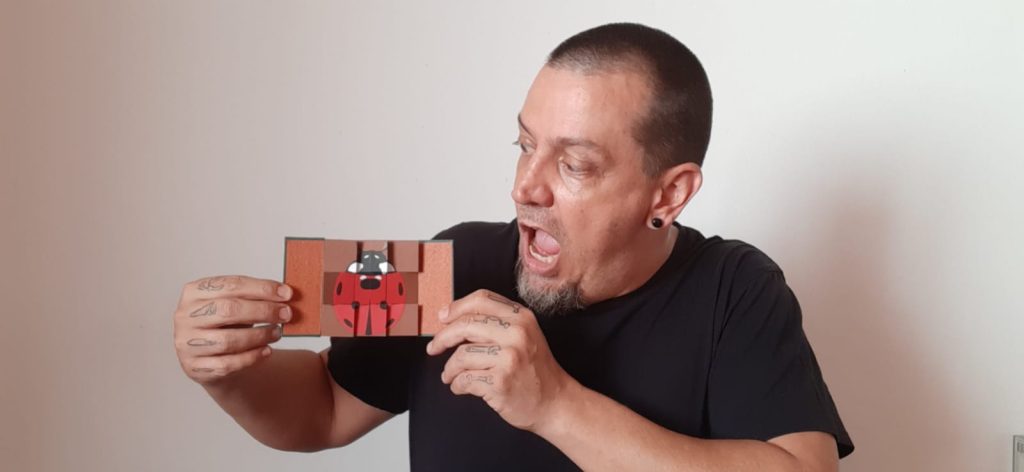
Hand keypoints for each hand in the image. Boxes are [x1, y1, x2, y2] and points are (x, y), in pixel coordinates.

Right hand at [173, 275, 292, 384]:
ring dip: (259, 336)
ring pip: (228, 340)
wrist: (209, 357)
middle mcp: (185, 316)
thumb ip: (254, 297)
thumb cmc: (224, 324)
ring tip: (277, 333)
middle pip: (228, 310)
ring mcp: (187, 343)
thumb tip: (285, 294)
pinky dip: (251, 357)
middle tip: (286, 314)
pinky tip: (266, 351)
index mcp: (194, 292)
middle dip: (263, 311)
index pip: (231, 285)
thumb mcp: (233, 304)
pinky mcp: (194, 367)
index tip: (286, 293)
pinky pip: (228, 364)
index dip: (262, 288)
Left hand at [425, 289, 575, 431]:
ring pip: (461, 355)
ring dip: (450, 369)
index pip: (480, 300)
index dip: (456, 307)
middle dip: (442, 338)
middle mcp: (516, 333)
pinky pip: (464, 379)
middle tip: (434, 348)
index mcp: (521, 317)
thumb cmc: (535, 369)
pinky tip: (461, 387)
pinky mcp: (501, 382)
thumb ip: (496, 322)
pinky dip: (457, 385)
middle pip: (465, 325)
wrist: (555, 402)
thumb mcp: (524, 334)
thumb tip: (450, 316)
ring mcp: (509, 358)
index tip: (442, 318)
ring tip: (451, 375)